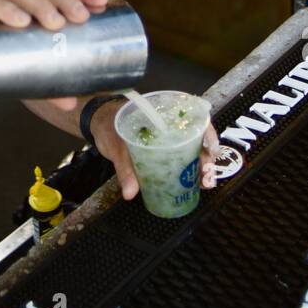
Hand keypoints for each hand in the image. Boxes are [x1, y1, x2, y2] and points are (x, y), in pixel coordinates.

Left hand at [91, 101, 221, 200]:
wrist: (96, 122)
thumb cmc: (108, 124)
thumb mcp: (116, 144)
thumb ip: (125, 168)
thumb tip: (131, 193)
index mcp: (163, 114)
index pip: (195, 118)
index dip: (208, 134)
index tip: (211, 151)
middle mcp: (170, 125)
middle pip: (197, 138)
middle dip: (207, 158)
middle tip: (207, 177)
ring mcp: (167, 138)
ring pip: (192, 150)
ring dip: (201, 166)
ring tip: (204, 183)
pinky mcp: (161, 151)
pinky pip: (180, 159)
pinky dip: (188, 170)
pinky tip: (193, 184)